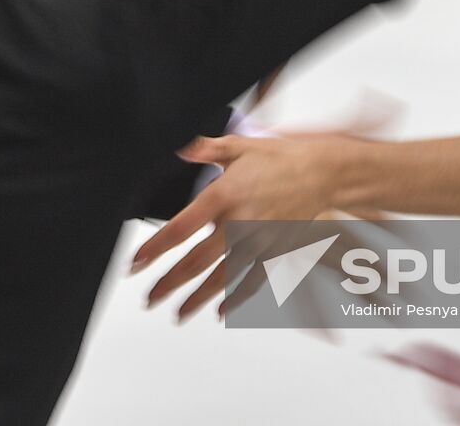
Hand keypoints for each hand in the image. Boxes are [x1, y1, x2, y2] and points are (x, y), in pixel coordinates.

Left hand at [128, 131, 349, 320]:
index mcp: (224, 195)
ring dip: (197, 298)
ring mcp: (258, 241)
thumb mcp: (238, 146)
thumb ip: (204, 148)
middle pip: (197, 261)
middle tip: (149, 297)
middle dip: (170, 282)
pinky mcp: (275, 251)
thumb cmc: (279, 157)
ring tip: (177, 313)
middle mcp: (240, 222)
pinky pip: (253, 281)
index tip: (137, 262)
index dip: (156, 247)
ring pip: (222, 278)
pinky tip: (220, 312)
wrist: (322, 172)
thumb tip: (178, 148)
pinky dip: (237, 299)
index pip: (182, 227)